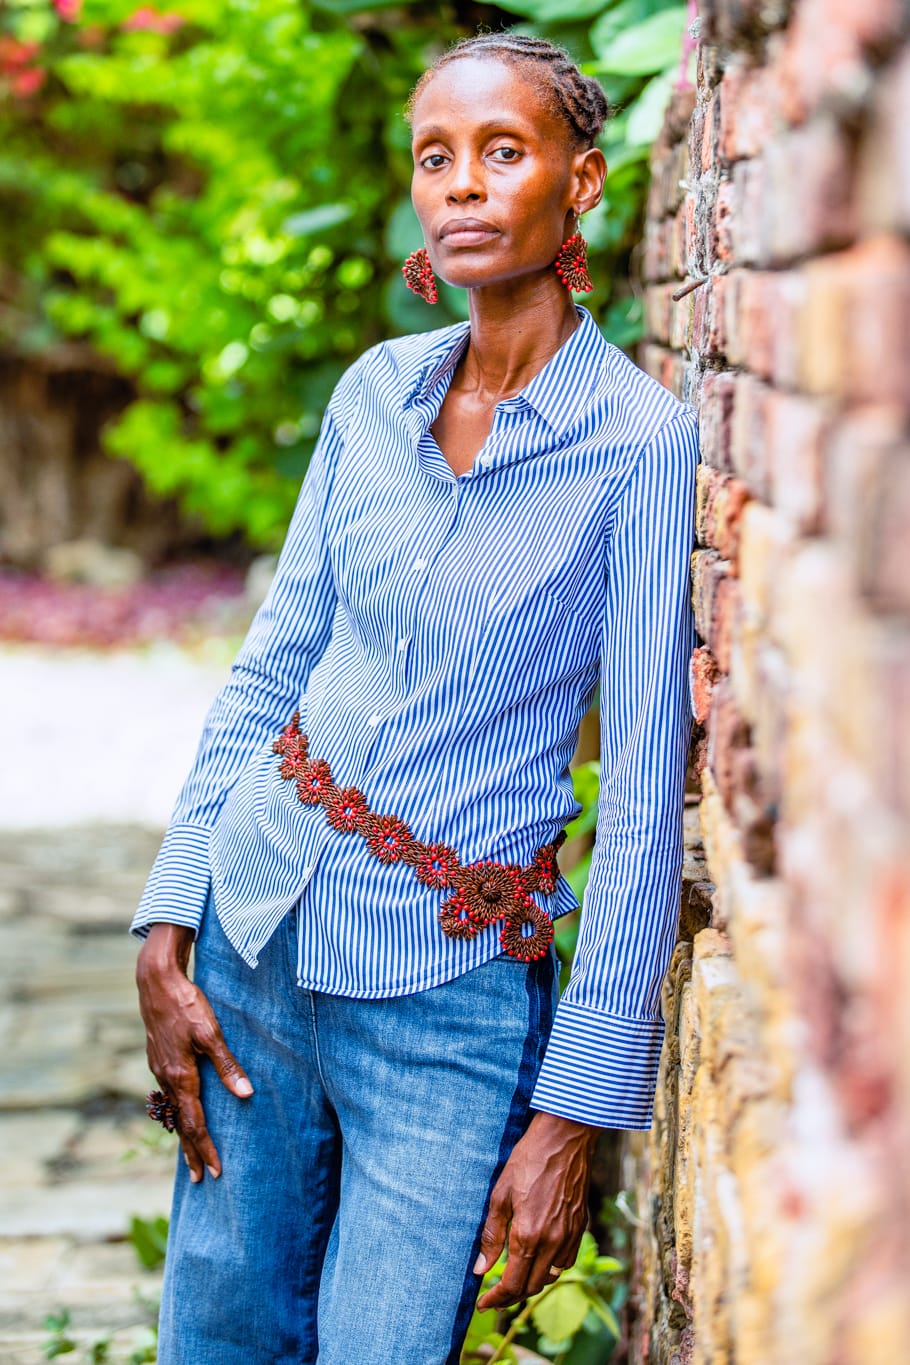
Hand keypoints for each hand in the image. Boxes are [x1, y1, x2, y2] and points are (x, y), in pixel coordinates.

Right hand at [136, 922, 252, 1183]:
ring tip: (190, 1153)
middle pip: (181, 1124)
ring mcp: (159, 1069)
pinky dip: (177, 1112)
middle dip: (191, 1151)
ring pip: (173, 1110)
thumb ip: (227, 1065)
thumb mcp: (211, 1033)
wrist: (156, 982)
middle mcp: (167, 1078)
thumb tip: (245, 1094)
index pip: (195, 1123)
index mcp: (181, 1076)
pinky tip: (182, 1112)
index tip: (216, 1170)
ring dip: (183, 1133)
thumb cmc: (186, 1005)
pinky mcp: (158, 1059)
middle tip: (199, 1178)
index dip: (206, 1148)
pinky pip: (169, 1095)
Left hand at [474, 1111, 597, 1310]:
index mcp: (528, 1236)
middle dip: (511, 1297)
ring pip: (550, 1277)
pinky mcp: (580, 1226)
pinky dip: (551, 1269)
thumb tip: (480, 1269)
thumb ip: (491, 1235)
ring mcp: (569, 1236)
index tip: (483, 1304)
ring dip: (532, 1284)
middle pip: (532, 1286)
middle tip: (495, 1296)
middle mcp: (552, 1242)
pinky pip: (565, 1261)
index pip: (512, 1284)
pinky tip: (540, 1259)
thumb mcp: (500, 1195)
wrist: (565, 1138)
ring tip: (515, 1280)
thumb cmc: (528, 1161)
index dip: (496, 1299)